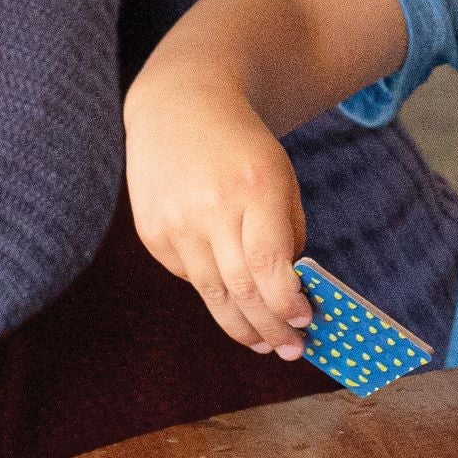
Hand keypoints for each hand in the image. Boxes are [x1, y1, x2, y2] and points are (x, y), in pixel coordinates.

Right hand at [124, 76, 314, 357]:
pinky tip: (229, 293)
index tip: (305, 321)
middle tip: (291, 350)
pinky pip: (190, 277)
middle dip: (270, 327)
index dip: (286, 302)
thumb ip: (287, 233)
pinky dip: (214, 290)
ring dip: (242, 326)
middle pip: (242, 287)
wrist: (180, 108)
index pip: (268, 264)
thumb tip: (289, 294)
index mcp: (253, 188)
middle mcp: (210, 207)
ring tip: (265, 343)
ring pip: (212, 293)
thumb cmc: (244, 149)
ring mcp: (175, 222)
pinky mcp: (152, 233)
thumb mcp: (281, 178)